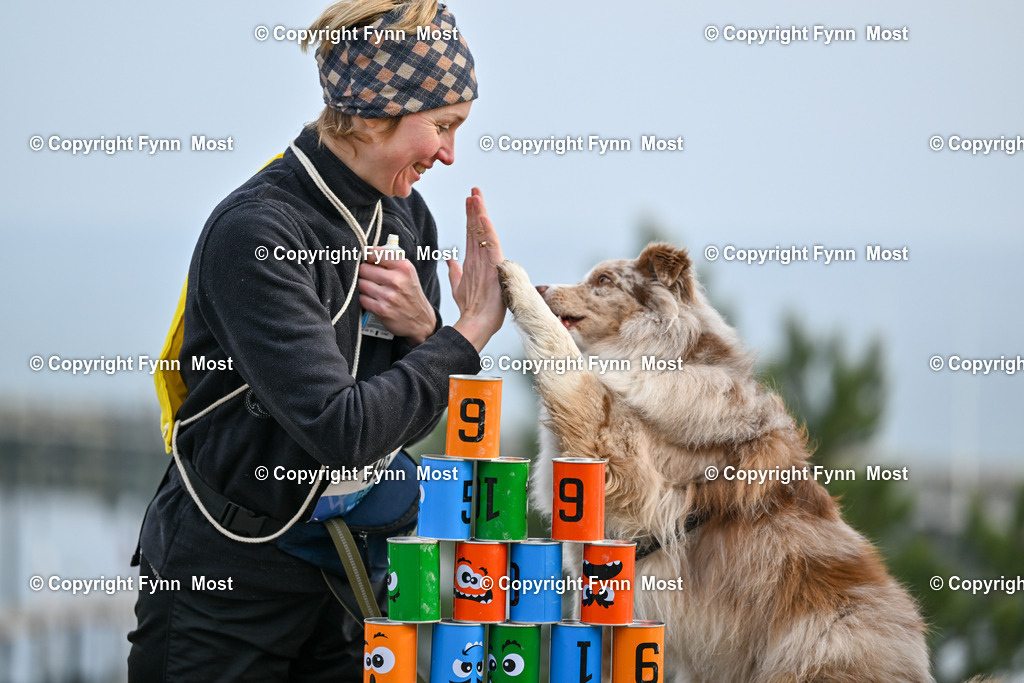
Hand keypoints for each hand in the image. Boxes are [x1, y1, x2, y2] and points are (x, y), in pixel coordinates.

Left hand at [358, 246, 436, 345]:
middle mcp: (397, 280)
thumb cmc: (411, 294)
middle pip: (364, 269)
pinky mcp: (381, 309)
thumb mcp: (408, 273)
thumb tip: (368, 252)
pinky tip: (372, 299)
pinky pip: (361, 298)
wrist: (421, 320)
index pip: (375, 253)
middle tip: (370, 277)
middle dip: (364, 272)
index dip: (368, 256)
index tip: (368, 259)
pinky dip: (364, 299)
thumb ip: (391, 261)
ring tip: (372, 289)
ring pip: (361, 284)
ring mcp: (388, 296)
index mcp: (404, 267)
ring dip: (363, 286)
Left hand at [449, 188, 506, 351]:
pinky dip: (486, 230)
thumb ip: (455, 271)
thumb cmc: (473, 307)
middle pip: (478, 229)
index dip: (470, 216)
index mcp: (475, 261)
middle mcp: (482, 258)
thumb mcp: (458, 286)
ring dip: (480, 214)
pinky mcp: (494, 267)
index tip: (468, 200)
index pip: (472, 233)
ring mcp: (489, 261)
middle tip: (473, 191)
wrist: (478, 322)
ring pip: (483, 233)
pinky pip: (489, 245)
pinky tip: (483, 217)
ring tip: (476, 197)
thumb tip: (449, 259)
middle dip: (476, 209)